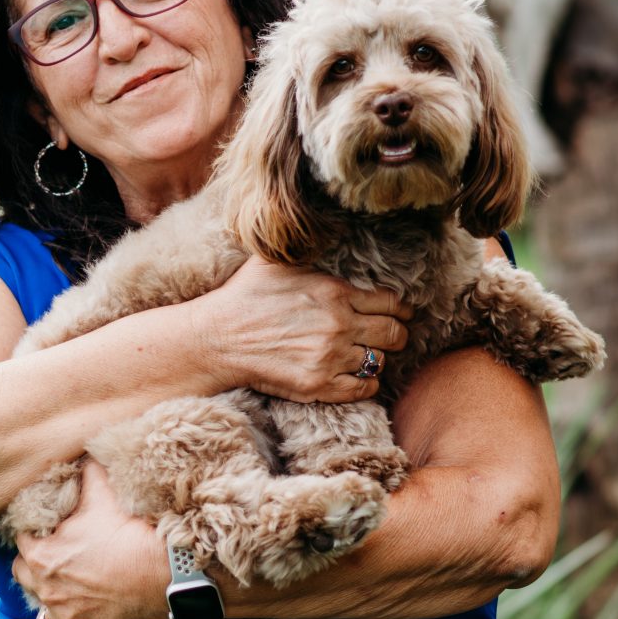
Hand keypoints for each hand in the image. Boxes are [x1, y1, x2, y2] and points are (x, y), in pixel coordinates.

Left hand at [10, 462, 165, 618]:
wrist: (164, 569)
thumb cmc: (129, 529)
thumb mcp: (102, 490)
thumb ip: (84, 472)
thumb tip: (81, 454)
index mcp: (41, 555)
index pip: (21, 541)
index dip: (35, 534)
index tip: (49, 531)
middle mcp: (47, 591)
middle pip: (24, 578)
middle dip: (36, 569)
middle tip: (59, 560)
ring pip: (46, 618)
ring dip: (56, 605)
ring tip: (73, 594)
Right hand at [189, 255, 411, 402]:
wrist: (217, 339)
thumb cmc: (244, 296)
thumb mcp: (277, 261)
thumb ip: (310, 250)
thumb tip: (329, 230)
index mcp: (334, 292)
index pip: (391, 302)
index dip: (400, 309)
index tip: (400, 313)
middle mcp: (339, 325)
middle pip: (394, 334)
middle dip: (397, 334)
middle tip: (390, 335)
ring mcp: (330, 357)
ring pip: (380, 361)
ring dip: (377, 357)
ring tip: (365, 353)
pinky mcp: (318, 385)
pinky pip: (363, 388)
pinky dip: (366, 383)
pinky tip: (357, 375)